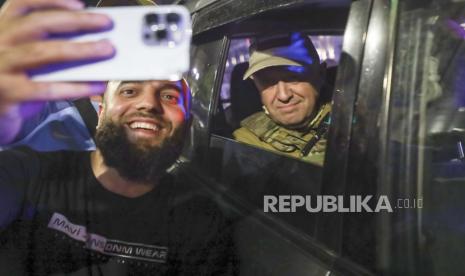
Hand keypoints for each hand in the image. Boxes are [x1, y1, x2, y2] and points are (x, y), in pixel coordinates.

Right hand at [0, 0, 113, 142]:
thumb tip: (92, 42)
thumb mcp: (25, 60)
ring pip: (44, 53)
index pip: (22, 5)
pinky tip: (96, 85)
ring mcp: (2, 68)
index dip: (51, 2)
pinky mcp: (9, 94)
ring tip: (107, 49)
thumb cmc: (13, 83)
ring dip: (80, 50)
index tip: (80, 5)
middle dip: (76, 21)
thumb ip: (48, 48)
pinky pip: (47, 89)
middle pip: (38, 24)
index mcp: (2, 30)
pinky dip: (75, 87)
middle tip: (106, 23)